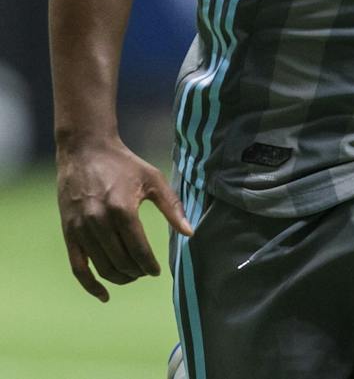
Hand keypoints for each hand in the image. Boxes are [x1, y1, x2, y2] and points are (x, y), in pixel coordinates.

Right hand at [56, 137, 192, 301]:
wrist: (85, 151)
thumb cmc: (124, 164)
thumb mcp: (153, 179)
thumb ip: (172, 207)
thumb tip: (190, 232)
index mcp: (122, 209)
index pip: (138, 250)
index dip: (149, 265)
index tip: (156, 271)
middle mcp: (99, 222)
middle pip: (121, 261)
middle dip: (136, 272)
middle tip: (146, 272)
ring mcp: (81, 229)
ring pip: (102, 267)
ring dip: (119, 278)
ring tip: (132, 276)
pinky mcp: (69, 233)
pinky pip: (78, 267)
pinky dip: (90, 284)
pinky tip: (104, 295)